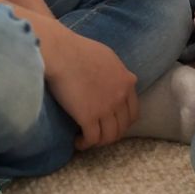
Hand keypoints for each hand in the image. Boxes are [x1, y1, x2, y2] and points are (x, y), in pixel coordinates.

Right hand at [41, 28, 138, 149]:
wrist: (61, 53)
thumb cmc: (78, 49)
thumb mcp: (108, 57)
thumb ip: (117, 72)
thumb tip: (118, 79)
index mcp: (127, 81)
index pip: (133, 112)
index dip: (123, 122)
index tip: (112, 124)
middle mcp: (120, 96)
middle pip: (122, 127)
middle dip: (111, 134)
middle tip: (99, 134)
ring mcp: (106, 108)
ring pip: (109, 136)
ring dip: (99, 142)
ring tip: (87, 140)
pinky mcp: (89, 117)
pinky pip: (92, 139)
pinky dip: (85, 144)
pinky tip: (77, 142)